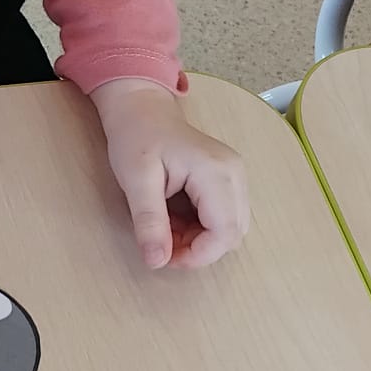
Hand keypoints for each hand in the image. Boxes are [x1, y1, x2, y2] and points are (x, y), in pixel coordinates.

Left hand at [92, 79, 250, 270]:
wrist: (141, 109)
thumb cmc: (137, 137)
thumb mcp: (135, 180)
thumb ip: (149, 221)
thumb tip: (158, 262)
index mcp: (216, 172)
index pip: (226, 233)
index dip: (198, 256)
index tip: (165, 257)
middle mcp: (235, 174)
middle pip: (232, 234)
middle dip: (198, 249)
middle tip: (161, 241)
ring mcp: (235, 176)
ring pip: (230, 229)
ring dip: (199, 240)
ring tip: (166, 227)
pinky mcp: (228, 179)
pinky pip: (224, 217)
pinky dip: (201, 228)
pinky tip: (175, 218)